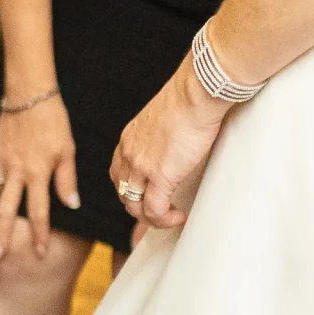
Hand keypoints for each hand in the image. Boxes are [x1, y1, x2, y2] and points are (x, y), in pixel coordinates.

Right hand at [0, 95, 80, 260]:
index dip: (39, 234)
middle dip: (2, 234)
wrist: (29, 93)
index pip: (37, 211)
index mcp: (36, 174)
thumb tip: (72, 205)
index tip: (39, 253)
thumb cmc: (53, 121)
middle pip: (6, 209)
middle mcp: (15, 171)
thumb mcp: (67, 150)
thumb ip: (67, 179)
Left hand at [110, 60, 231, 230]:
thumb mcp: (164, 121)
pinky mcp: (160, 176)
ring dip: (154, 218)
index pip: (118, 175)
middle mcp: (129, 154)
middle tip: (162, 211)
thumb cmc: (188, 100)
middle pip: (124, 194)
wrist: (195, 94)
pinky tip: (179, 216)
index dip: (131, 191)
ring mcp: (142, 167)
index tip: (148, 196)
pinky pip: (155, 211)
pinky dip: (165, 219)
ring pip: (136, 207)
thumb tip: (175, 148)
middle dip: (141, 208)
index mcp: (128, 140)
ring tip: (172, 216)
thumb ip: (162, 138)